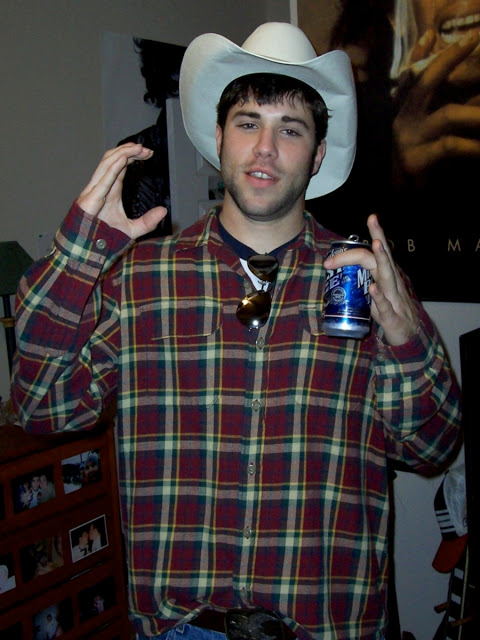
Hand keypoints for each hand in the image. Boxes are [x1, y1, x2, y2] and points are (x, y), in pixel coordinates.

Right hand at [77, 143, 166, 238]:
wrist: (88, 253)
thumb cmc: (105, 240)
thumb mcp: (132, 230)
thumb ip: (147, 222)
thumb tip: (164, 211)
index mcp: (109, 190)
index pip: (120, 166)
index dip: (132, 156)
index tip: (148, 153)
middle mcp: (100, 187)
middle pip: (112, 160)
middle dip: (129, 150)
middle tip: (147, 149)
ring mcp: (93, 192)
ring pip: (106, 164)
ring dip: (123, 153)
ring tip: (138, 148)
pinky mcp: (90, 200)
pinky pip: (102, 180)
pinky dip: (113, 168)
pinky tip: (124, 159)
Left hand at [323, 215, 418, 345]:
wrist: (409, 336)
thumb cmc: (390, 312)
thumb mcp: (375, 292)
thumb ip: (362, 281)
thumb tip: (340, 272)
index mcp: (386, 275)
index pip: (379, 252)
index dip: (373, 236)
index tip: (370, 218)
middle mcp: (392, 282)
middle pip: (385, 257)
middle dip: (379, 236)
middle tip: (373, 219)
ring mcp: (394, 298)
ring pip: (388, 275)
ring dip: (382, 260)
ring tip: (377, 244)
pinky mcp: (392, 317)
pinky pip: (385, 305)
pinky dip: (379, 296)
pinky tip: (372, 287)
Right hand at [393, 29, 479, 180]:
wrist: (392, 200)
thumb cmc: (413, 165)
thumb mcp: (424, 131)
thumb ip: (436, 104)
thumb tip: (452, 74)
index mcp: (404, 110)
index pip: (413, 74)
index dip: (424, 53)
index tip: (445, 33)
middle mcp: (404, 120)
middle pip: (426, 82)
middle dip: (449, 61)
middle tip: (474, 43)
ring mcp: (410, 140)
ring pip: (449, 114)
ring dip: (478, 114)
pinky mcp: (417, 160)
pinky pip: (451, 146)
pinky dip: (473, 147)